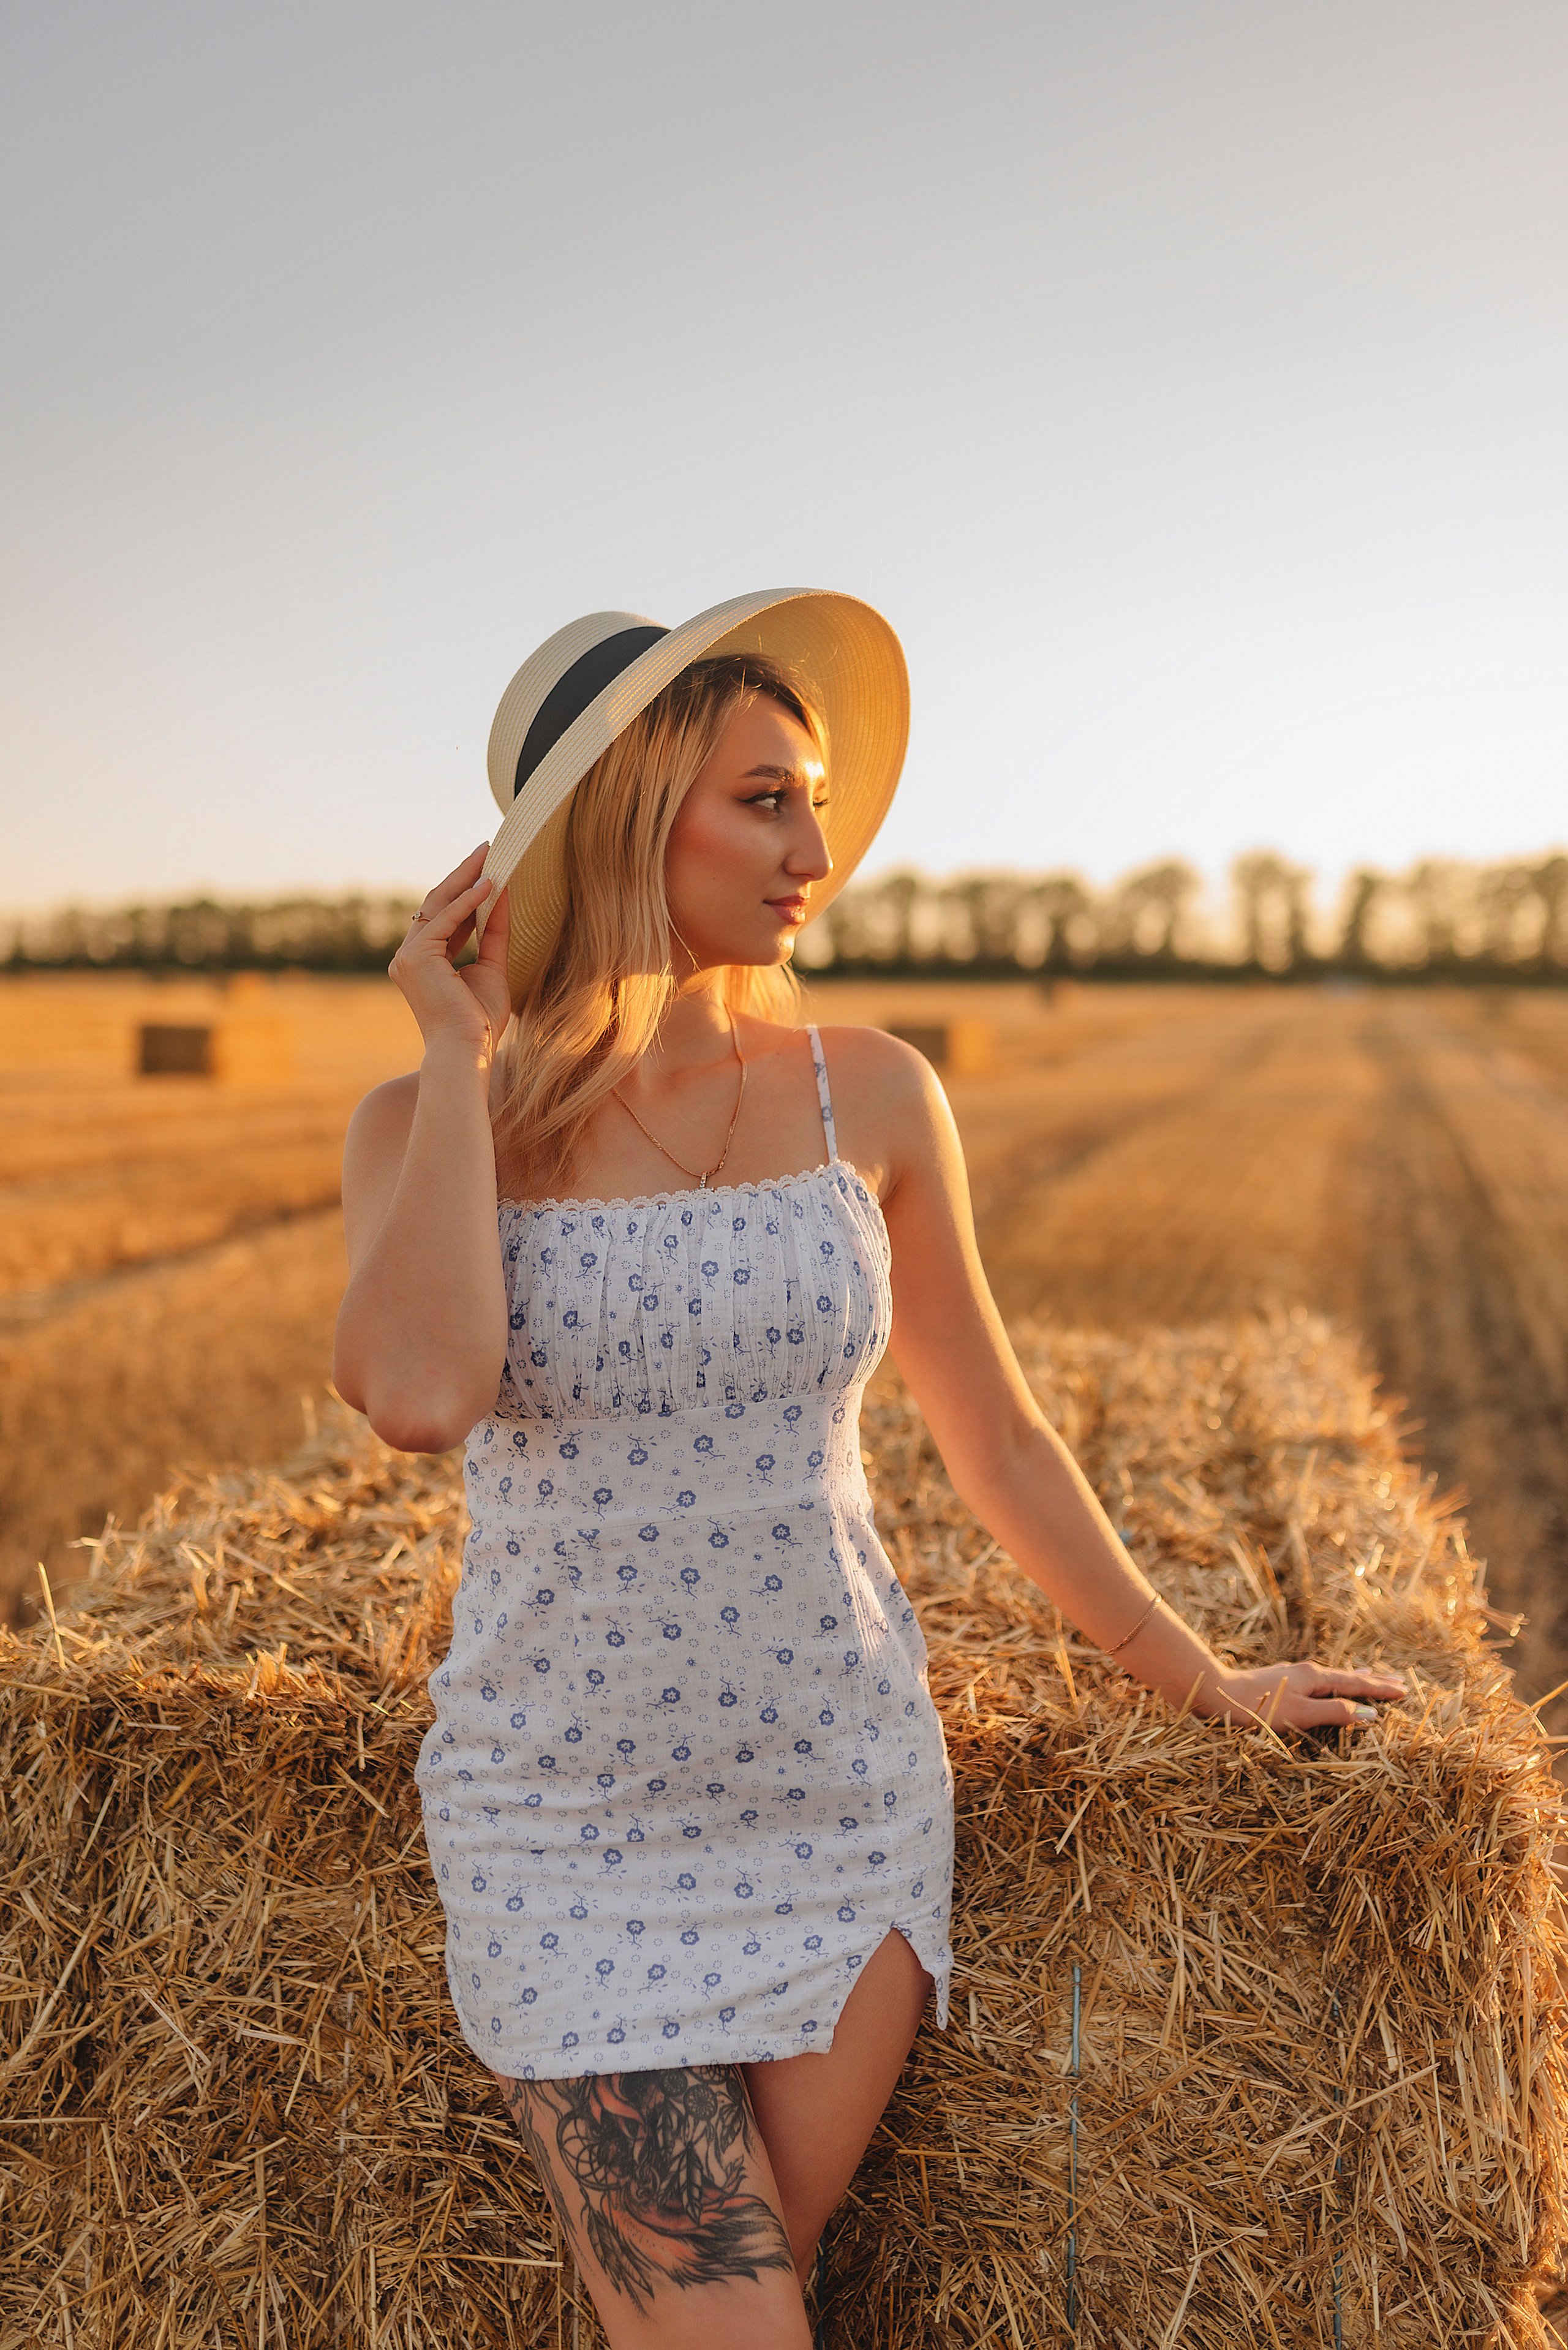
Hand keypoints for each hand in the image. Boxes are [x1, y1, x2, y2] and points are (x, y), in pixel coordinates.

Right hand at [387, 845, 511, 1060]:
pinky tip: (488, 884)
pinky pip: (445, 920)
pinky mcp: (415, 958)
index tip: (487, 868)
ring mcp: (407, 956)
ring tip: (489, 857)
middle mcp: (408, 956)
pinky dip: (467, 901)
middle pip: (437, 904)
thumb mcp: (493, 968)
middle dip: (463, 875)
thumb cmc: (479, 1021)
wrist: (468, 1050)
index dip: (466, 891)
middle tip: (487, 850)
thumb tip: (503, 893)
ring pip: (437, 906)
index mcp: (422, 961)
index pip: (445, 917)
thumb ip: (495, 932)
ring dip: (464, 879)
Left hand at [1197, 1659, 1407, 1733]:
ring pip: (1334, 1676)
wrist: (1216, 1693)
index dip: (1381, 1689)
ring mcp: (1294, 1675)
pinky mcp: (1282, 1681)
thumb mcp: (1301, 1714)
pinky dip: (1335, 1681)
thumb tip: (1371, 1714)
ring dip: (1356, 1678)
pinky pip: (1319, 1680)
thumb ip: (1335, 1713)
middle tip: (1399, 1680)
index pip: (1358, 1684)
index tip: (1405, 1690)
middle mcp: (1307, 1672)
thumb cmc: (1258, 1708)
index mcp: (1316, 1678)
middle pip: (1349, 1675)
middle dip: (1374, 1679)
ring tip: (1372, 1676)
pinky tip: (1327, 1683)